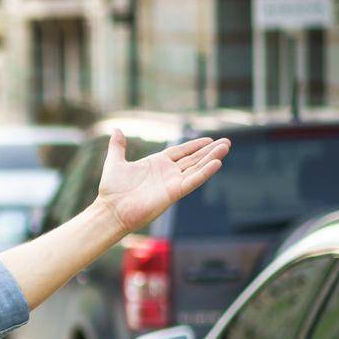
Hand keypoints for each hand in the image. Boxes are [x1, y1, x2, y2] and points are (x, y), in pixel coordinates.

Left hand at [96, 127, 229, 235]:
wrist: (111, 209)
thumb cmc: (111, 189)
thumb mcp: (115, 162)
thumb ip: (118, 146)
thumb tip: (116, 129)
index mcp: (156, 164)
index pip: (181, 152)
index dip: (194, 146)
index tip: (209, 139)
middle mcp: (167, 173)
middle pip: (193, 159)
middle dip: (209, 150)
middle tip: (227, 142)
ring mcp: (171, 183)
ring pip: (196, 168)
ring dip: (211, 158)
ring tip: (226, 148)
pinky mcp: (173, 193)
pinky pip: (192, 181)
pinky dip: (204, 172)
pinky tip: (216, 163)